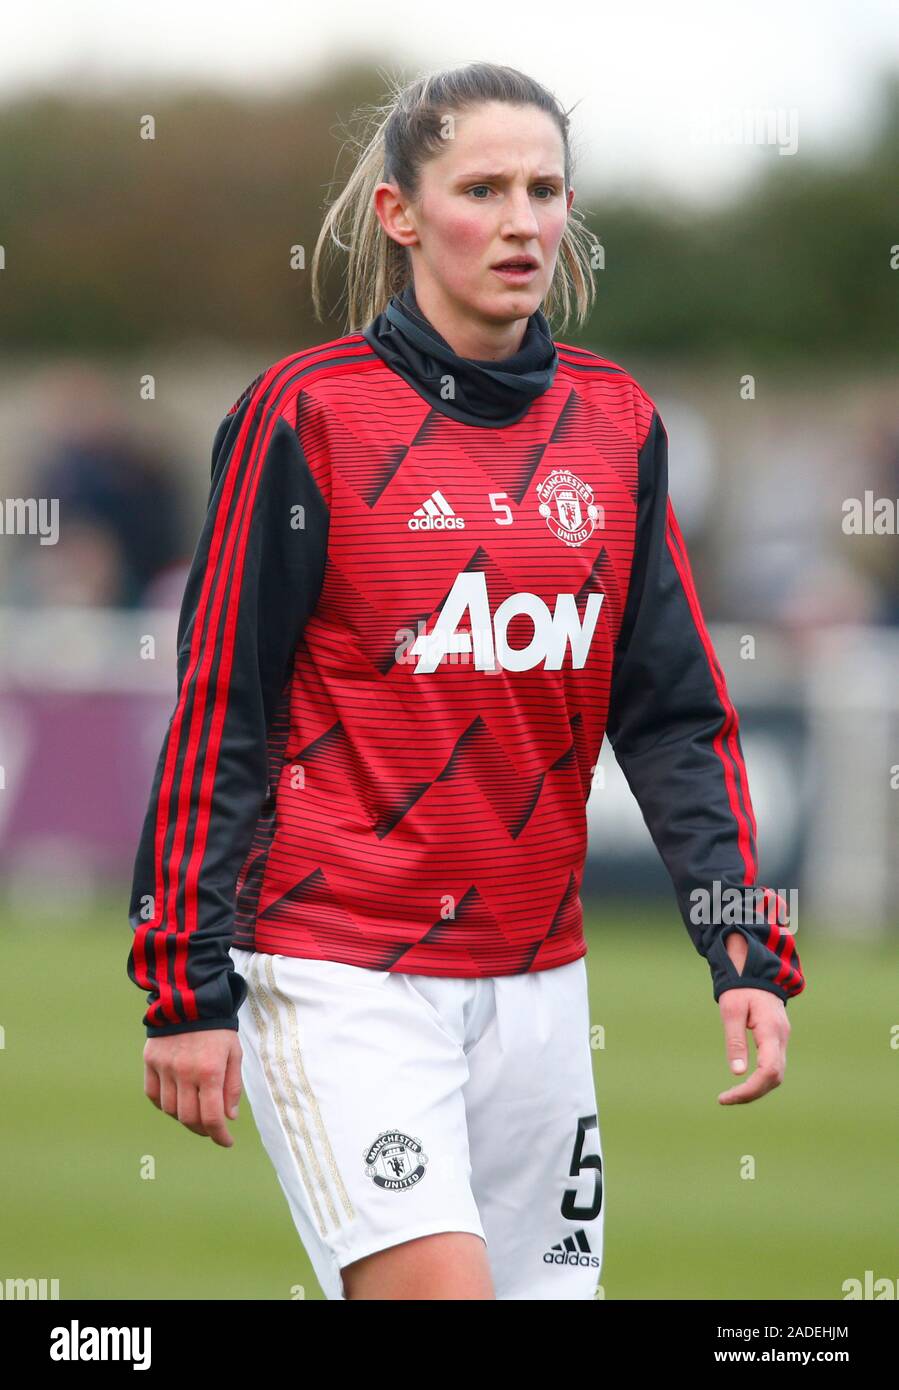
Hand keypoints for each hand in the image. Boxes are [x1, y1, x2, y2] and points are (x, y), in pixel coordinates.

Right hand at [144, 1030, 243, 1146]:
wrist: (190, 999)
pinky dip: (164, 1105)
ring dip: (184, 1118)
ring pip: (170, 1110)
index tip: (226, 1141)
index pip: (212, 1117)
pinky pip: (153, 1095)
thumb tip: (230, 1117)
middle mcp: (185, 1072)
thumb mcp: (234, 1053)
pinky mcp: (150, 1061)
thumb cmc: (218, 1028)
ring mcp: (164, 1068)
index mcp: (209, 1071)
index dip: (219, 1136)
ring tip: (195, 1114)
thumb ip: (232, 1087)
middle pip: (189, 1118)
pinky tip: (176, 1103)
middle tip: (212, 1130)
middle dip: (203, 1130)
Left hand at [716, 931, 790, 1104]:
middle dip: (752, 1093)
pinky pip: (773, 1066)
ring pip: (776, 1074)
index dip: (750, 1089)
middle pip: (775, 1078)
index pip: (769, 1071)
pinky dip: (760, 1079)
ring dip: (756, 1088)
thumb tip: (737, 1073)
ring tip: (731, 1095)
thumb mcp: (731, 1011)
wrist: (755, 969)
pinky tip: (743, 1082)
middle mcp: (782, 1038)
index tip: (727, 1097)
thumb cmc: (740, 987)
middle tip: (725, 1099)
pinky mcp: (778, 1039)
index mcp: (771, 1031)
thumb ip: (735, 1041)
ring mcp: (783, 1039)